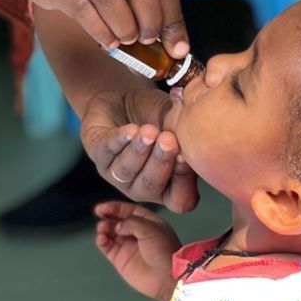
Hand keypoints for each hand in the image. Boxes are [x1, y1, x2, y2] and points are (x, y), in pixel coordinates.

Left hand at [81, 89, 199, 213]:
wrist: (125, 100)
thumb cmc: (157, 117)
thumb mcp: (178, 126)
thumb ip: (189, 140)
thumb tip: (204, 146)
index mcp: (167, 188)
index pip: (180, 200)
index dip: (183, 183)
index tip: (186, 158)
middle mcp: (141, 188)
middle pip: (150, 185)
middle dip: (160, 163)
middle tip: (169, 140)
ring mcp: (116, 175)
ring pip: (126, 170)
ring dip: (139, 151)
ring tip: (149, 131)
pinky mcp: (97, 154)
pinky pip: (107, 150)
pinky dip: (119, 140)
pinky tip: (130, 130)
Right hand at [95, 201, 180, 300]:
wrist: (165, 277)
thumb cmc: (164, 251)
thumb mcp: (151, 229)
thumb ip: (131, 222)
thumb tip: (117, 225)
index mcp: (149, 223)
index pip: (130, 211)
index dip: (116, 208)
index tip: (104, 207)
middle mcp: (137, 234)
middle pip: (118, 221)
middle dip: (108, 216)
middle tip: (99, 213)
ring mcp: (128, 246)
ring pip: (111, 233)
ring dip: (104, 228)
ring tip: (102, 227)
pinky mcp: (120, 259)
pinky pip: (107, 247)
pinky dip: (102, 241)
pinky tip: (101, 238)